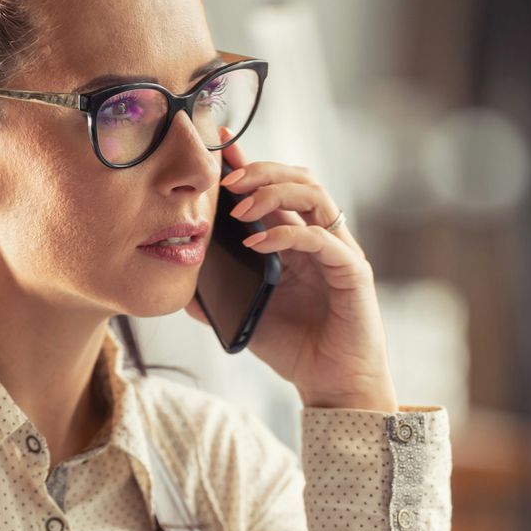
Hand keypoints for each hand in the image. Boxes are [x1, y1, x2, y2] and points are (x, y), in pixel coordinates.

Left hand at [186, 140, 397, 411]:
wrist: (331, 385)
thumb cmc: (294, 348)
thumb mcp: (244, 314)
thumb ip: (215, 295)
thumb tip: (178, 281)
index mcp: (295, 239)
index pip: (274, 187)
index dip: (248, 163)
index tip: (216, 145)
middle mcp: (320, 236)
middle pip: (298, 177)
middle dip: (259, 170)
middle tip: (225, 181)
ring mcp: (339, 250)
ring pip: (314, 194)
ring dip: (273, 192)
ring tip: (239, 208)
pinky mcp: (352, 270)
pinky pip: (321, 237)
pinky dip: (286, 233)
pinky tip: (256, 243)